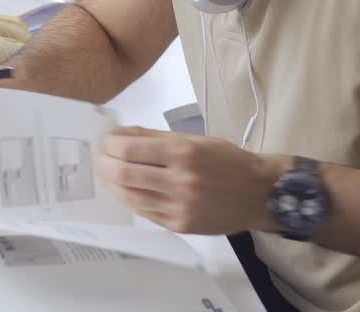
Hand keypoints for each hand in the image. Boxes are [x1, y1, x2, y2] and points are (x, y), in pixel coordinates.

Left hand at [96, 127, 285, 234]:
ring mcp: (179, 206)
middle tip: (100, 156)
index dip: (110, 144)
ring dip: (112, 182)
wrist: (259, 194)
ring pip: (129, 196)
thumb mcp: (194, 139)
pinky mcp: (179, 224)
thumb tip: (120, 135)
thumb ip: (154, 137)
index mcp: (184, 153)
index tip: (106, 140)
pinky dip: (129, 198)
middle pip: (124, 174)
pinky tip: (125, 188)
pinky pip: (143, 211)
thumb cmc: (228, 161)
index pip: (130, 150)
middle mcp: (180, 181)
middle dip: (104, 163)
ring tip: (108, 172)